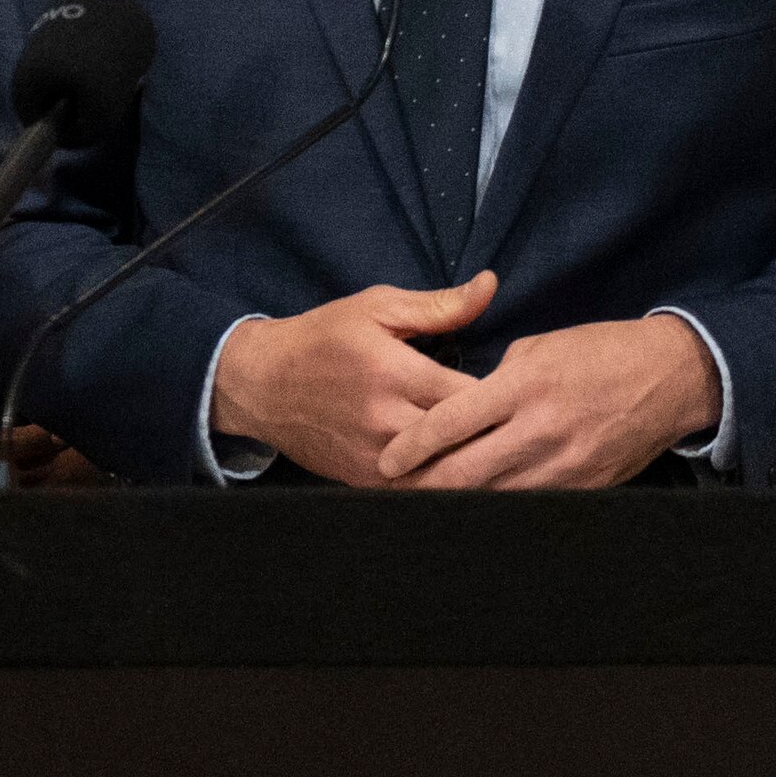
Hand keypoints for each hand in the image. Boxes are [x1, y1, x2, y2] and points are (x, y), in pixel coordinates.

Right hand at [209, 272, 496, 483]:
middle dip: (489, 432)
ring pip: (442, 473)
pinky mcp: (363, 482)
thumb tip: (490, 285)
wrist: (262, 384)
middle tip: (511, 422)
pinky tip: (456, 467)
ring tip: (492, 449)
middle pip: (460, 440)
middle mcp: (385, 421)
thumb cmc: (323, 337)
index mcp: (395, 373)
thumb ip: (439, 305)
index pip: (471, 396)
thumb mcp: (378, 307)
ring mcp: (373, 458)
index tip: (512, 388)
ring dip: (468, 462)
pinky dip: (439, 481)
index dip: (499, 394)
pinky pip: (415, 491)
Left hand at [381, 311, 718, 489]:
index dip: (413, 446)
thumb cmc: (601, 352)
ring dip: (456, 505)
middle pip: (465, 473)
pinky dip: (499, 508)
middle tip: (393, 494)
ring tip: (425, 506)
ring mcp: (563, 466)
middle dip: (423, 487)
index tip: (388, 460)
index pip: (452, 422)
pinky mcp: (582, 489)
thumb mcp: (543, 346)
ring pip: (493, 498)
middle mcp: (540, 430)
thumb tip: (465, 404)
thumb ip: (498, 378)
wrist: (669, 378)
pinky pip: (528, 507)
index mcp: (525, 386)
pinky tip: (479, 510)